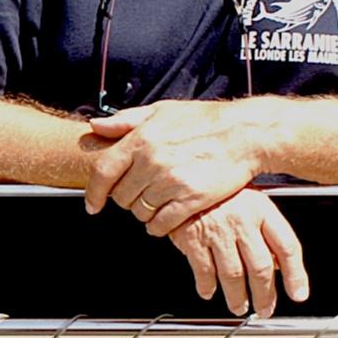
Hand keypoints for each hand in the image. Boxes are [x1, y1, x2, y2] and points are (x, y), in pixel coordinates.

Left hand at [84, 99, 261, 233]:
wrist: (244, 134)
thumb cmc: (204, 121)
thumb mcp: (161, 111)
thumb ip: (125, 121)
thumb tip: (95, 126)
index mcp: (142, 139)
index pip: (103, 172)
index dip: (94, 193)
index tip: (93, 205)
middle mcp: (153, 161)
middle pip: (121, 196)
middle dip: (126, 199)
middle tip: (140, 194)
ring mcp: (172, 182)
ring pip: (140, 212)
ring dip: (144, 212)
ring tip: (157, 202)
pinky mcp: (191, 200)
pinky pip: (161, 224)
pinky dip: (159, 226)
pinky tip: (167, 218)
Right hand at [167, 187, 308, 318]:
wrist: (183, 175)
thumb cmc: (218, 190)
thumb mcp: (249, 200)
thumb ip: (265, 231)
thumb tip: (279, 265)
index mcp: (261, 209)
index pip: (287, 247)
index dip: (296, 275)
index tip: (298, 293)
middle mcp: (242, 219)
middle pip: (261, 267)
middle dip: (265, 295)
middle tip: (265, 309)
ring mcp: (217, 230)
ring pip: (233, 275)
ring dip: (237, 297)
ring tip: (239, 306)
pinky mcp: (193, 238)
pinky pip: (204, 271)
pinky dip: (207, 286)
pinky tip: (209, 291)